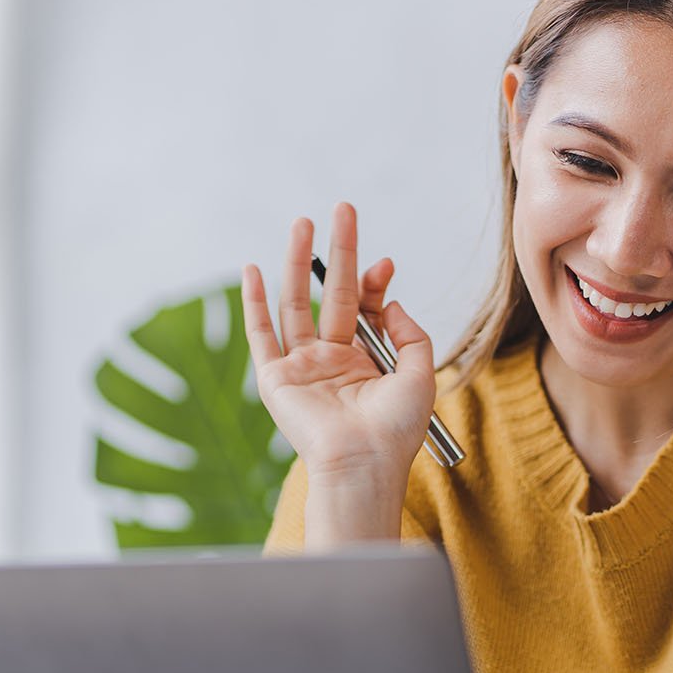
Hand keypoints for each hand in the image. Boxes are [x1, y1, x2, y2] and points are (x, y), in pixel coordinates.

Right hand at [241, 201, 435, 488]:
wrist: (364, 462)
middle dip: (339, 252)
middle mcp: (330, 361)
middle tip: (344, 209)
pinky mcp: (275, 378)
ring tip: (303, 223)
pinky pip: (261, 334)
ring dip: (299, 263)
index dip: (374, 281)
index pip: (364, 308)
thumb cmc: (395, 430)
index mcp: (363, 362)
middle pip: (332, 295)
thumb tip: (389, 300)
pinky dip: (254, 302)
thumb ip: (410, 333)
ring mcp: (301, 367)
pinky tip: (252, 270)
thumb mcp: (420, 373)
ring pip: (296, 304)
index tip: (386, 263)